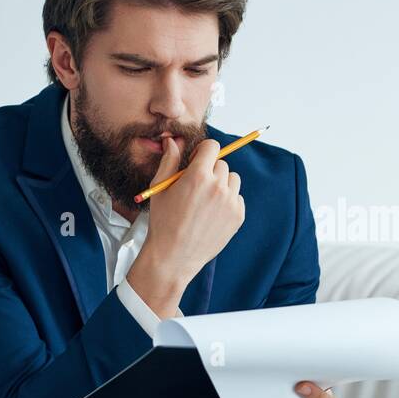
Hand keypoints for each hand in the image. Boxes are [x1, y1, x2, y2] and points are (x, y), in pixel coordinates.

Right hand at [126, 137, 244, 316]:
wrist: (174, 256)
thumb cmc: (163, 221)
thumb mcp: (160, 188)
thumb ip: (169, 160)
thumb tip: (173, 140)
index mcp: (198, 175)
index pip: (213, 146)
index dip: (203, 151)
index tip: (196, 160)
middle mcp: (218, 186)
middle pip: (222, 163)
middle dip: (210, 169)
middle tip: (197, 185)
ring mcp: (230, 202)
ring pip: (233, 179)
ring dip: (221, 183)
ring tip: (205, 200)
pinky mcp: (238, 216)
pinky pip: (237, 198)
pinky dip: (228, 201)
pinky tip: (211, 213)